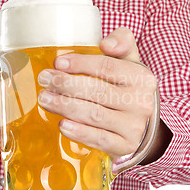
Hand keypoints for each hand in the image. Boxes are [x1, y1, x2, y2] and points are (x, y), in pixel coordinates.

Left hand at [37, 27, 157, 157]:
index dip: (81, 64)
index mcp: (141, 78)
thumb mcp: (130, 62)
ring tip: (45, 99)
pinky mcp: (125, 147)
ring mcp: (133, 127)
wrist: (144, 126)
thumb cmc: (128, 88)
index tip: (58, 63)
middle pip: (98, 91)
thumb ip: (121, 42)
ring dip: (66, 107)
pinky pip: (100, 140)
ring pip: (95, 115)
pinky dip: (80, 133)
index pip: (108, 67)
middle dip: (66, 85)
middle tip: (44, 79)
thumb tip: (105, 44)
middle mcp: (140, 102)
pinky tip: (62, 125)